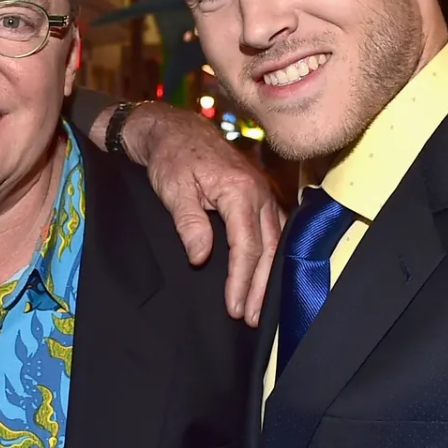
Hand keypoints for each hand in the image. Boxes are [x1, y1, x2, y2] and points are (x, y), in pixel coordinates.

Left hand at [114, 103, 283, 324]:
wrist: (177, 130)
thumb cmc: (172, 158)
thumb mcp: (174, 190)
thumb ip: (190, 224)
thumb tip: (201, 258)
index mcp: (239, 191)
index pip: (246, 246)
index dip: (241, 280)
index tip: (233, 307)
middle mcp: (260, 193)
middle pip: (266, 249)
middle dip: (259, 287)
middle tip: (249, 318)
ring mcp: (264, 193)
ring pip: (275, 241)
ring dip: (268, 275)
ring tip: (259, 306)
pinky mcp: (261, 195)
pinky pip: (276, 229)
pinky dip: (273, 254)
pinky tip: (268, 274)